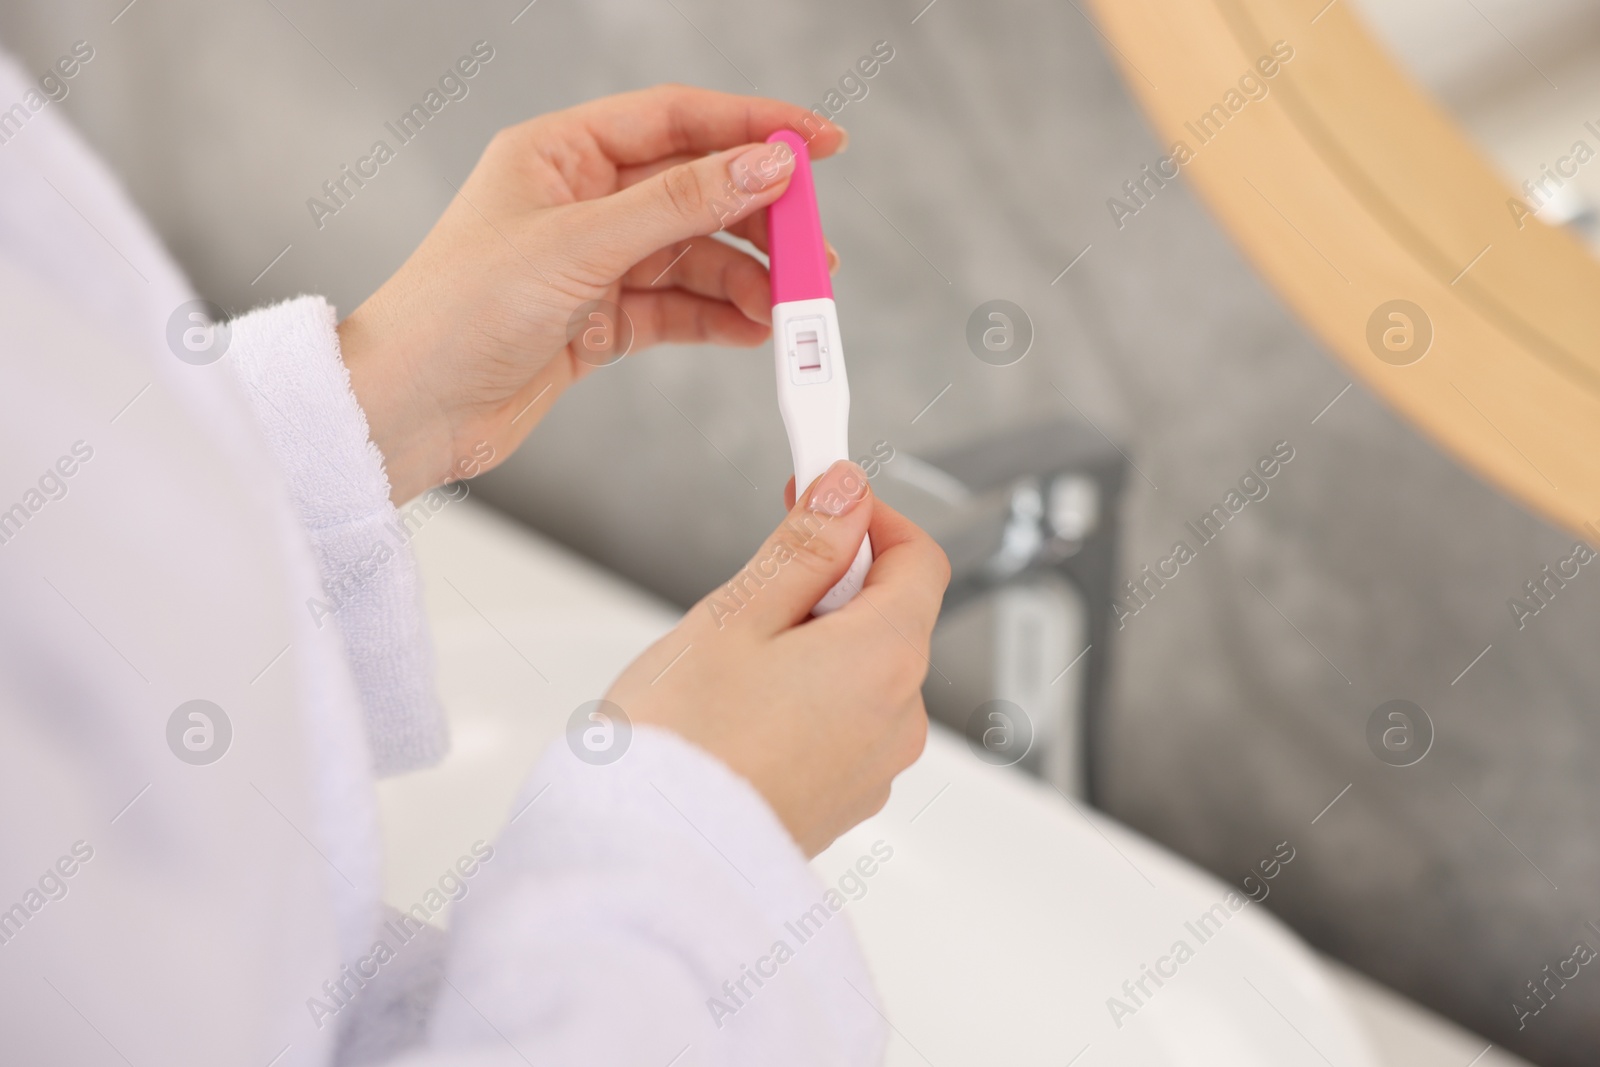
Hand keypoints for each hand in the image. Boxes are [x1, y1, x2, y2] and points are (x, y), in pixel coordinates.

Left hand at [336, 85, 845, 501]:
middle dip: (759, 217)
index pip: (676, 119)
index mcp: (560, 153)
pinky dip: (719, 318)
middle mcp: (579, 202)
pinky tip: (754, 328)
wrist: (410, 412)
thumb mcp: (577, 246)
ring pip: (693, 256)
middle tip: (812, 245)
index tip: (819, 141)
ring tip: (789, 305)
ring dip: (746, 278)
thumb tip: (762, 163)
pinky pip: (677, 309)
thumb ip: (679, 204)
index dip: (752, 124)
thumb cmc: (455, 313)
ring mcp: (591, 263)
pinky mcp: (598, 321)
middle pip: (695, 190)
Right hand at [607, 462, 950, 856]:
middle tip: (753, 586)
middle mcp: (896, 718)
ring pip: (862, 672)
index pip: (918, 559)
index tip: (818, 494)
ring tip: (731, 663)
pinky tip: (738, 712)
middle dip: (830, 585)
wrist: (646, 862)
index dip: (871, 517)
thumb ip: (803, 550)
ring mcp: (872, 768)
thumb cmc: (680, 744)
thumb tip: (845, 494)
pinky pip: (841, 724)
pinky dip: (805, 699)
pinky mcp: (841, 803)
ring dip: (813, 645)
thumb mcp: (734, 617)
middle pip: (889, 615)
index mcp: (884, 658)